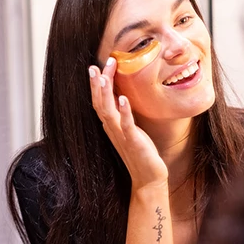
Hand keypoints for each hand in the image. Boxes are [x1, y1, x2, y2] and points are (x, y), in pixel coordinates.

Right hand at [89, 57, 167, 189]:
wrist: (147, 177)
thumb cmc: (141, 152)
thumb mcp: (130, 129)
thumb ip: (123, 114)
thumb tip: (121, 96)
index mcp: (111, 125)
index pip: (99, 101)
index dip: (97, 84)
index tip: (97, 66)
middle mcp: (112, 128)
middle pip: (99, 103)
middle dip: (97, 84)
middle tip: (95, 66)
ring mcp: (121, 135)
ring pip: (108, 112)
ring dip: (106, 94)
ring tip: (104, 77)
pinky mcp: (133, 141)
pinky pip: (126, 124)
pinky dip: (124, 111)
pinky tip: (124, 98)